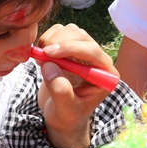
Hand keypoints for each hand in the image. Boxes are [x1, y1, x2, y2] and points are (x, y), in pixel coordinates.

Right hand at [36, 24, 117, 147]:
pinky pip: (59, 32)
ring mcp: (83, 52)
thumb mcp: (65, 110)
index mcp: (105, 75)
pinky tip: (43, 56)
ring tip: (42, 58)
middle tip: (42, 56)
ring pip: (70, 31)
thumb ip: (61, 91)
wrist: (60, 115)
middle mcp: (97, 60)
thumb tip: (49, 65)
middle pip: (81, 36)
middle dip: (59, 42)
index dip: (70, 48)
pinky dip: (47, 38)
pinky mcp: (69, 48)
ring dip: (52, 39)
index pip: (92, 51)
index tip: (48, 53)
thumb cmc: (67, 116)